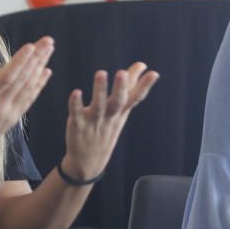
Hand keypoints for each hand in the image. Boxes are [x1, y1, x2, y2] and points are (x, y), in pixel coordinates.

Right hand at [0, 37, 53, 167]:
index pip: (7, 77)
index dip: (20, 61)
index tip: (32, 46)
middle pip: (23, 79)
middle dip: (37, 58)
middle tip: (48, 41)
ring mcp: (8, 113)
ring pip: (29, 87)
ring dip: (40, 67)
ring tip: (49, 50)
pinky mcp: (12, 119)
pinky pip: (29, 99)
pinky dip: (39, 85)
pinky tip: (46, 72)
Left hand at [61, 62, 158, 178]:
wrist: (89, 162)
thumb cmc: (106, 129)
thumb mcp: (121, 111)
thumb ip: (130, 88)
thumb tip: (142, 66)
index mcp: (120, 112)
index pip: (135, 98)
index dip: (145, 86)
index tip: (153, 73)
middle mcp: (109, 117)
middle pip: (118, 102)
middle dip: (121, 88)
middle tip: (123, 73)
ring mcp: (94, 122)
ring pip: (98, 106)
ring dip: (100, 90)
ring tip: (101, 73)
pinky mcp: (78, 125)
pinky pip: (76, 114)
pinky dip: (76, 104)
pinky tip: (76, 92)